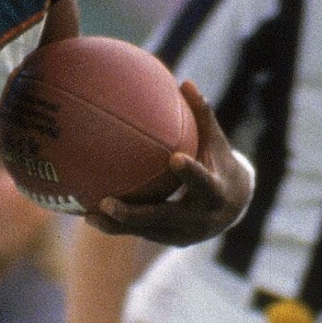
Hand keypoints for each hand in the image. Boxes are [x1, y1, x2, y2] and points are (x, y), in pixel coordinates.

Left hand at [91, 82, 249, 246]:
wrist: (234, 209)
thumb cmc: (220, 164)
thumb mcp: (217, 143)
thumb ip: (203, 116)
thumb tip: (186, 82)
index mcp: (215, 193)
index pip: (203, 182)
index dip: (190, 173)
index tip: (174, 158)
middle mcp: (199, 219)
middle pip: (163, 217)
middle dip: (135, 213)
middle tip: (107, 203)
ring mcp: (183, 234)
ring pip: (146, 231)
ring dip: (117, 226)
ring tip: (88, 216)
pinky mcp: (169, 240)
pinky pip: (140, 234)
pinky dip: (117, 228)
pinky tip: (89, 217)